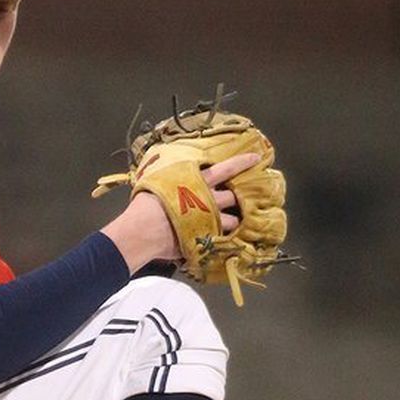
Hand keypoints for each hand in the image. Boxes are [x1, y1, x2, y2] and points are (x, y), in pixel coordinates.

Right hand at [101, 152, 260, 272]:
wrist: (143, 230)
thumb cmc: (145, 204)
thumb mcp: (155, 181)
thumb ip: (168, 178)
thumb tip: (166, 174)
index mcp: (196, 181)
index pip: (225, 168)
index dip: (241, 163)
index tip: (255, 160)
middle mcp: (208, 198)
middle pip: (232, 195)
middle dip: (238, 196)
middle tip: (241, 197)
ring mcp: (210, 219)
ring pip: (233, 219)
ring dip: (233, 221)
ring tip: (230, 223)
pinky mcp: (207, 237)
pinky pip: (222, 238)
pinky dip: (222, 238)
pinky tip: (218, 240)